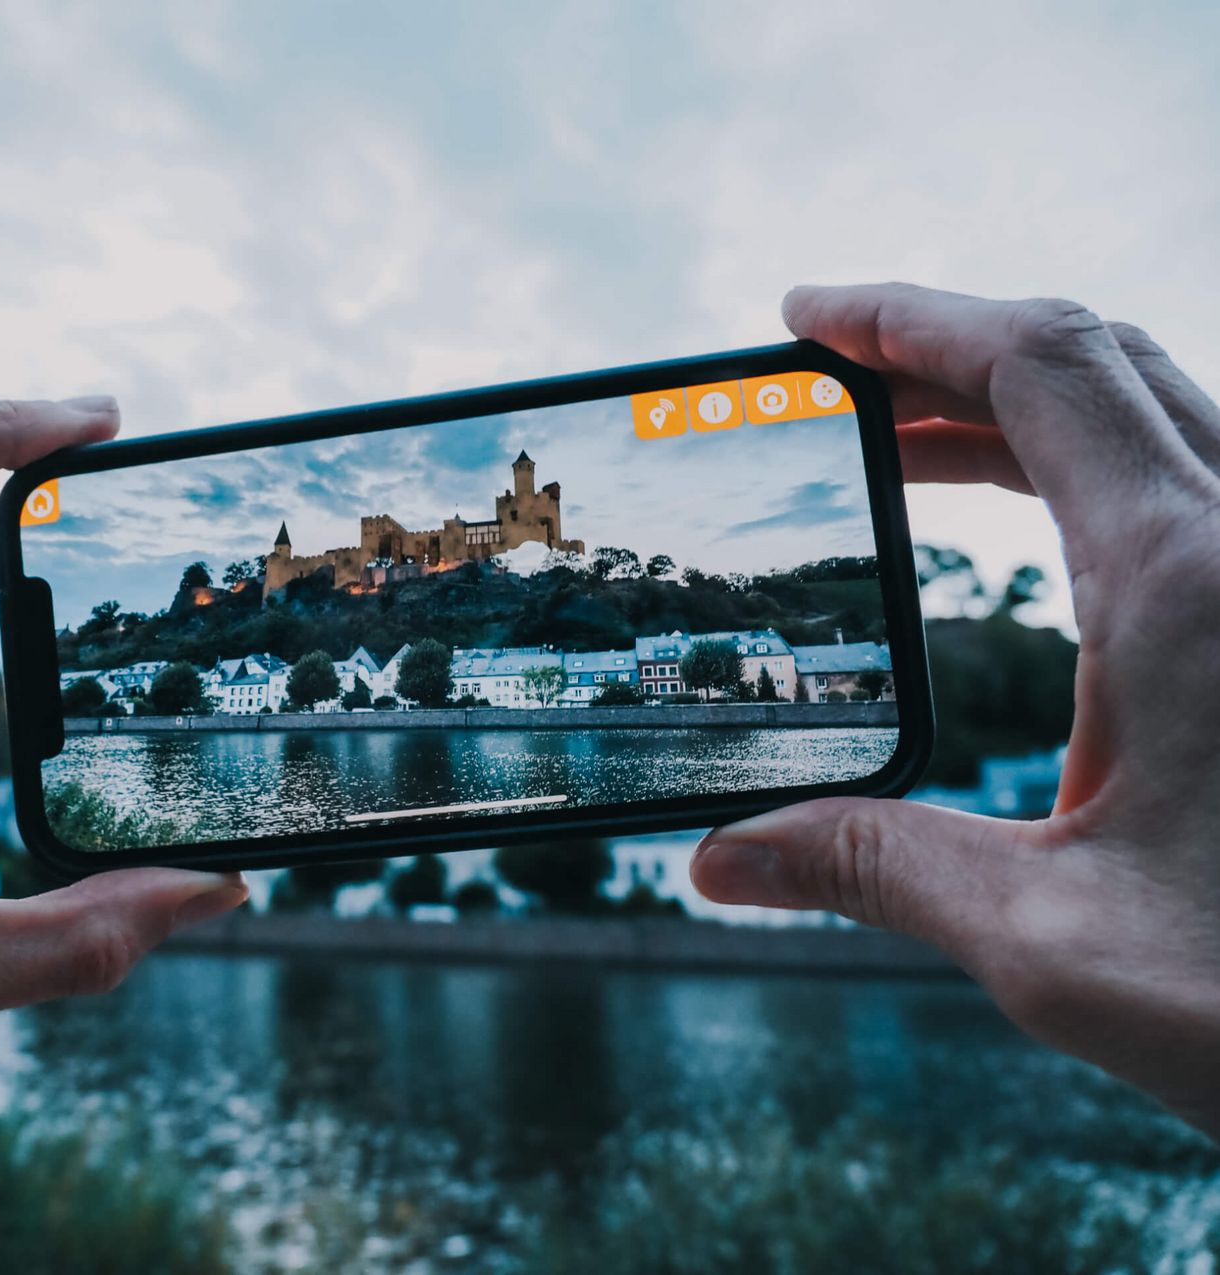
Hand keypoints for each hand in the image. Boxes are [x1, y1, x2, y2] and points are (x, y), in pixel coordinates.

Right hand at [691, 283, 1219, 1134]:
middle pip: (1095, 362)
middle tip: (833, 379)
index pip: (1035, 367)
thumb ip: (873, 869)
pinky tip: (1035, 532)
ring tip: (903, 446)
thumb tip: (721, 863)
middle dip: (949, 347)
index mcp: (1185, 580)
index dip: (906, 318)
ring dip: (1019, 405)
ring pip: (1153, 410)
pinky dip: (1087, 465)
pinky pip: (1188, 480)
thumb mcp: (1050, 938)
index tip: (803, 319)